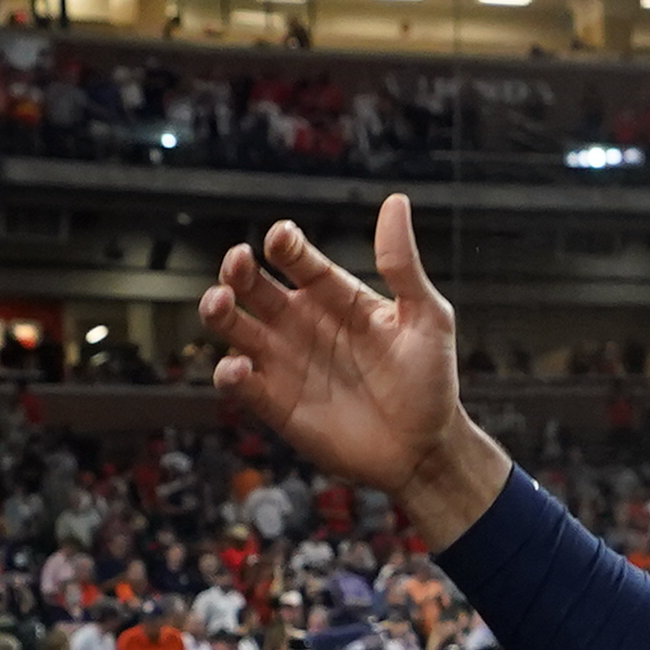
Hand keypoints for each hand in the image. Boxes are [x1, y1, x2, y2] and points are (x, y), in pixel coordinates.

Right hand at [199, 200, 498, 537]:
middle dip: (238, 270)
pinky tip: (240, 367)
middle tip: (238, 263)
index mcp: (335, 295)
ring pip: (235, 328)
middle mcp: (302, 322)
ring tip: (220, 302)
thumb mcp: (427, 317)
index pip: (298, 259)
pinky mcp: (275, 403)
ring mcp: (285, 362)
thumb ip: (403, 264)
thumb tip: (396, 201)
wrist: (425, 447)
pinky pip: (240, 383)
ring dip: (219, 312)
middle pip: (254, 287)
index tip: (280, 238)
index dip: (284, 244)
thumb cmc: (430, 380)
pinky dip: (230, 373)